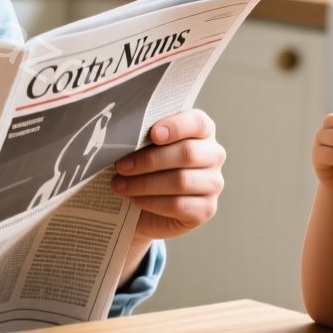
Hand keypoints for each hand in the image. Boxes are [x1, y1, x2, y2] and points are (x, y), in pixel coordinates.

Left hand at [111, 109, 224, 243]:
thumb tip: (125, 132)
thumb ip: (143, 135)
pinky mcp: (206, 209)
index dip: (176, 127)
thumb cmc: (145, 167)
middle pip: (187, 153)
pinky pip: (178, 205)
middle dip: (149, 160)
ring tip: (119, 185)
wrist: (144, 206)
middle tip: (121, 166)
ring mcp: (213, 183)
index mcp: (202, 131)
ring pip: (181, 181)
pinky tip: (134, 199)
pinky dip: (151, 202)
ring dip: (144, 183)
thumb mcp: (144, 146)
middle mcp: (213, 155)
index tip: (152, 134)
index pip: (198, 122)